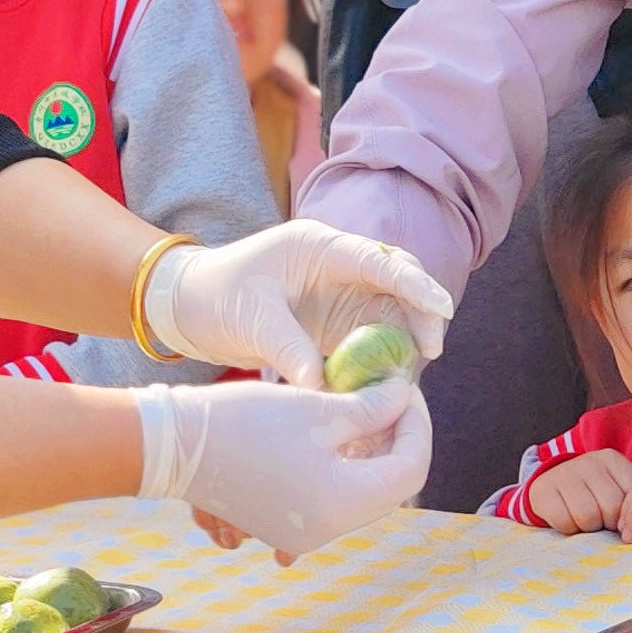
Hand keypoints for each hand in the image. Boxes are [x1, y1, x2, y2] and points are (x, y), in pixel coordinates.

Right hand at [133, 375, 427, 559]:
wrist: (172, 447)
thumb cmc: (244, 422)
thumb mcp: (317, 407)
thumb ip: (372, 407)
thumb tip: (403, 398)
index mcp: (343, 503)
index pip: (411, 468)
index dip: (417, 425)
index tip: (405, 390)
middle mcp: (329, 530)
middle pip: (390, 486)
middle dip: (397, 438)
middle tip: (388, 397)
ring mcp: (305, 534)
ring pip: (363, 493)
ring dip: (371, 453)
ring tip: (361, 410)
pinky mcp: (286, 527)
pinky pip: (334, 500)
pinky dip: (344, 469)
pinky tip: (334, 437)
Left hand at [145, 220, 454, 383]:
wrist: (191, 307)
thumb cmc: (216, 296)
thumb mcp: (250, 319)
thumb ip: (287, 347)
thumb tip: (321, 385)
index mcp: (321, 247)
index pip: (381, 261)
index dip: (416, 284)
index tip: (440, 309)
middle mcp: (340, 266)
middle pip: (399, 283)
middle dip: (421, 313)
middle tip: (430, 351)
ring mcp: (341, 293)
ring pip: (392, 312)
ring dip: (405, 340)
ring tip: (408, 376)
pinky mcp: (337, 322)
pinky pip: (373, 338)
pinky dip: (383, 359)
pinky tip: (387, 384)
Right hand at [523, 448, 631, 533]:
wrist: (551, 488)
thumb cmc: (592, 493)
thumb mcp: (617, 488)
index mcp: (611, 460)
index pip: (631, 498)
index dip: (626, 516)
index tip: (619, 519)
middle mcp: (587, 461)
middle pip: (611, 509)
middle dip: (607, 524)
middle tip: (600, 521)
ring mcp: (563, 473)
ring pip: (588, 517)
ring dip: (588, 528)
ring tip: (584, 520)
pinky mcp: (543, 490)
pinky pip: (564, 522)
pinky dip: (568, 528)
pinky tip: (567, 519)